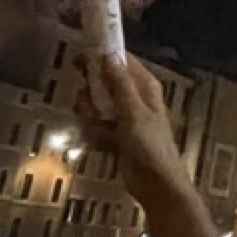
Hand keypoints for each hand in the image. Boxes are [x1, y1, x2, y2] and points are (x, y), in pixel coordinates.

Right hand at [82, 56, 187, 199]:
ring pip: (97, 104)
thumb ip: (119, 83)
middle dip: (92, 90)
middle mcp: (134, 97)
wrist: (155, 183)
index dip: (102, 54)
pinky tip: (96, 140)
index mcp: (144, 86)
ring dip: (90, 113)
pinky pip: (96, 125)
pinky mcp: (115, 135)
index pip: (122, 60)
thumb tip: (108, 53)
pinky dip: (93, 132)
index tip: (81, 55)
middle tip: (87, 102)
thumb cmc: (149, 144)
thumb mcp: (133, 110)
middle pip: (105, 82)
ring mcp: (124, 117)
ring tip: (93, 123)